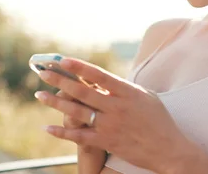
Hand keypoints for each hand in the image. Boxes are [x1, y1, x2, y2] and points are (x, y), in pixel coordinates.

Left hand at [34, 57, 200, 172]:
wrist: (168, 149)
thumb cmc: (159, 119)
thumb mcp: (145, 96)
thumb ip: (124, 87)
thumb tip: (104, 79)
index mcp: (127, 91)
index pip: (98, 74)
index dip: (79, 66)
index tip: (63, 60)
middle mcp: (117, 106)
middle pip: (82, 91)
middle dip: (59, 80)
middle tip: (42, 72)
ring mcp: (111, 125)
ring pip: (76, 111)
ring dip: (55, 102)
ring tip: (39, 94)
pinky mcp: (107, 141)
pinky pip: (79, 136)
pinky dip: (61, 132)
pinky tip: (47, 127)